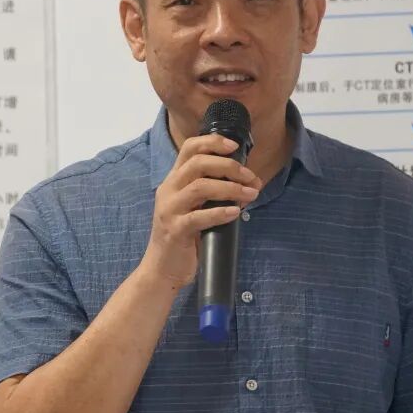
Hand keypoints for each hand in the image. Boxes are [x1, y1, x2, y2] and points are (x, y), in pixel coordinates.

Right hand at [140, 134, 261, 287]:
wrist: (162, 270)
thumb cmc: (183, 238)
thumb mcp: (193, 208)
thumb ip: (211, 192)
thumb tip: (246, 183)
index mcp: (173, 181)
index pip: (189, 149)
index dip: (212, 142)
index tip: (235, 146)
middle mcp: (168, 190)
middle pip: (198, 163)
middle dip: (230, 167)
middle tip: (251, 178)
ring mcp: (169, 209)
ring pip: (200, 186)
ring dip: (230, 188)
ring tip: (250, 194)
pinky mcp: (175, 230)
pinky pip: (199, 217)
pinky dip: (220, 213)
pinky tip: (236, 212)